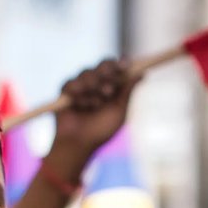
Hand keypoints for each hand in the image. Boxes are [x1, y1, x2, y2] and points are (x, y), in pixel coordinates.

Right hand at [44, 57, 136, 179]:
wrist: (79, 144)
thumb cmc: (100, 131)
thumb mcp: (119, 112)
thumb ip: (127, 91)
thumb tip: (142, 73)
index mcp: (111, 86)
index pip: (117, 67)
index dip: (121, 63)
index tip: (125, 65)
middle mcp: (97, 83)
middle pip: (103, 64)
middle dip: (107, 73)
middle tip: (109, 91)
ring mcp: (81, 85)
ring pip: (87, 72)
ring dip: (93, 88)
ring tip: (94, 106)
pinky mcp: (66, 90)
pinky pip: (72, 82)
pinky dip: (78, 95)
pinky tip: (80, 106)